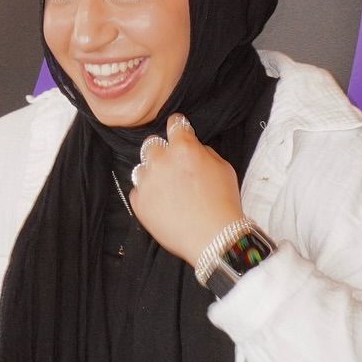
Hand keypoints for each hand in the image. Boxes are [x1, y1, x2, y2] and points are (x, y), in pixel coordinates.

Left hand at [128, 113, 245, 266]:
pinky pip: (138, 191)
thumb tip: (193, 148)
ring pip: (142, 168)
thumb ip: (203, 152)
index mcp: (183, 147)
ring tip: (169, 191)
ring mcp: (147, 181)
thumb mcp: (224, 167)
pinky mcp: (138, 202)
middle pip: (152, 145)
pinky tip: (164, 204)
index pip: (174, 124)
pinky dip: (148, 195)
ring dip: (153, 174)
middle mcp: (161, 160)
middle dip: (162, 152)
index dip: (177, 127)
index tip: (177, 130)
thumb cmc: (223, 203)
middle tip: (174, 167)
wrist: (213, 237)